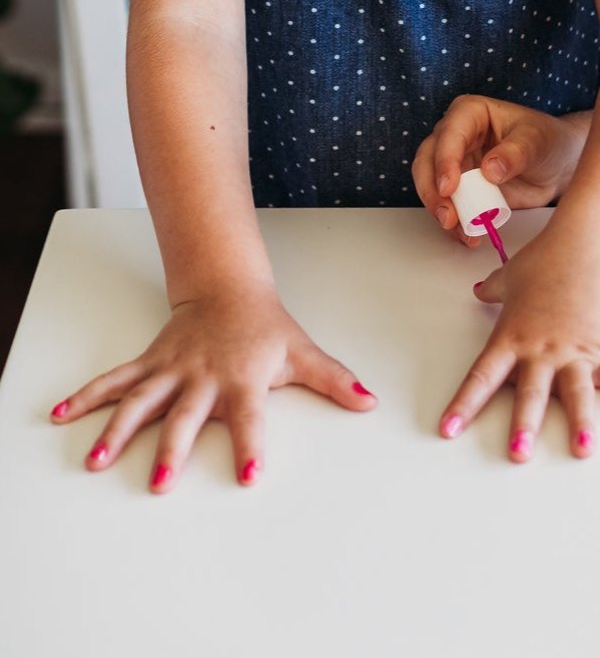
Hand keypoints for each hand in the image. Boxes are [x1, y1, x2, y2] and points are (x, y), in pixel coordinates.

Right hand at [48, 282, 374, 492]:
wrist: (230, 286)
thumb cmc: (267, 326)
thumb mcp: (303, 352)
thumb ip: (334, 381)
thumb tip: (368, 401)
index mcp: (243, 380)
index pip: (251, 418)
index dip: (251, 446)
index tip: (249, 475)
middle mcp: (203, 378)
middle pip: (186, 417)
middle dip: (173, 449)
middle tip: (161, 483)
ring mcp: (172, 370)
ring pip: (140, 401)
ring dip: (117, 430)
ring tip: (98, 460)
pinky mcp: (149, 363)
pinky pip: (113, 380)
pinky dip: (86, 397)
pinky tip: (60, 416)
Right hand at [412, 96, 587, 244]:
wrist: (557, 165)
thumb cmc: (547, 141)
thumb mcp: (536, 142)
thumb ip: (515, 153)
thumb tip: (489, 169)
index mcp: (471, 113)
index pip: (449, 133)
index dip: (445, 160)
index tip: (449, 187)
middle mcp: (456, 136)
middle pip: (427, 160)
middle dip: (433, 191)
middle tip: (447, 216)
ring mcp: (456, 163)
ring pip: (431, 186)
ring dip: (441, 210)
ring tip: (460, 230)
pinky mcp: (461, 189)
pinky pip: (449, 206)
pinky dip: (454, 224)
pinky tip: (468, 235)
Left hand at [438, 216, 599, 460]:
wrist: (589, 242)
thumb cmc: (550, 256)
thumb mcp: (513, 274)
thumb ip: (495, 289)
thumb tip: (480, 290)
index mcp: (512, 336)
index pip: (482, 376)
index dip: (464, 404)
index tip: (448, 430)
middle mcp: (542, 350)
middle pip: (531, 393)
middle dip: (524, 425)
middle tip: (519, 453)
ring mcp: (575, 351)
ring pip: (576, 392)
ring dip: (580, 422)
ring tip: (583, 448)